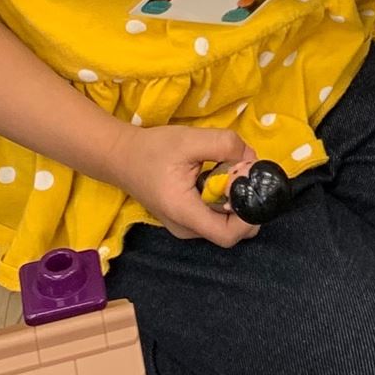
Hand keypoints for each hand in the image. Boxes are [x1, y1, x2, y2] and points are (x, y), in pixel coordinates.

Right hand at [115, 123, 259, 245]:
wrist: (121, 157)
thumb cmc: (152, 149)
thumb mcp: (189, 139)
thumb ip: (224, 145)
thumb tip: (251, 159)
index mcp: (184, 213)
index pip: (227, 235)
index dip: (249, 217)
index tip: (253, 187)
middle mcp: (186, 228)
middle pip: (231, 230)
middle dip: (247, 204)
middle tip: (245, 174)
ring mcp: (186, 227)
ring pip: (226, 223)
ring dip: (237, 200)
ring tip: (230, 171)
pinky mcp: (187, 219)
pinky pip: (216, 216)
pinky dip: (226, 199)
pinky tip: (219, 176)